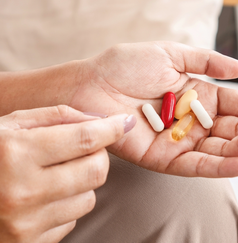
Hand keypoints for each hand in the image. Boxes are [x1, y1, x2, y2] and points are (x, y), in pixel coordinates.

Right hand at [0, 106, 133, 242]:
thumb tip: (100, 120)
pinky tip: (43, 197)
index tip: (124, 122)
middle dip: (98, 155)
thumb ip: (56, 116)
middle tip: (83, 149)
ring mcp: (25, 222)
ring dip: (82, 183)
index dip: (112, 128)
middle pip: (96, 170)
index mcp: (15, 153)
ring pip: (89, 197)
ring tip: (55, 174)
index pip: (85, 139)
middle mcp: (22, 191)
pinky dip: (66, 206)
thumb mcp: (9, 125)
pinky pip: (72, 221)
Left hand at [70, 42, 237, 177]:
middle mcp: (197, 121)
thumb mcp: (172, 54)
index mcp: (201, 96)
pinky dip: (225, 167)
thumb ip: (209, 62)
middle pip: (236, 128)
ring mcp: (184, 142)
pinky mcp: (168, 160)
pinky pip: (201, 166)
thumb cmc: (125, 66)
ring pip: (224, 149)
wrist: (90, 86)